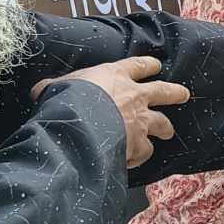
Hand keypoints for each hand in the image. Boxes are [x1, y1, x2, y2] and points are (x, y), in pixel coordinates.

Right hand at [36, 55, 189, 168]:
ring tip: (168, 133)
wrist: (80, 123)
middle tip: (184, 95)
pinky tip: (134, 159)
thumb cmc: (67, 99)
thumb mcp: (55, 86)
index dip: (148, 65)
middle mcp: (135, 96)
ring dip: (166, 128)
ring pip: (162, 124)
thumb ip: (53, 87)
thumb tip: (40, 90)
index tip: (156, 65)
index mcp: (116, 75)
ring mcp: (141, 121)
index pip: (139, 65)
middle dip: (175, 93)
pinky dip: (141, 155)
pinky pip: (145, 151)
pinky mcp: (139, 144)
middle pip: (164, 92)